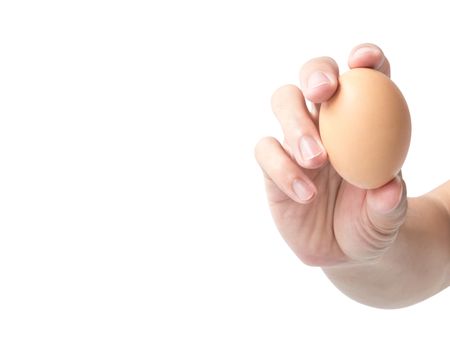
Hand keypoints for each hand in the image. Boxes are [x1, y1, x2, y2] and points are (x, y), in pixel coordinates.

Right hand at [255, 44, 407, 266]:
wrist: (342, 250)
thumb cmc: (370, 222)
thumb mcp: (387, 219)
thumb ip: (389, 204)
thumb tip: (387, 188)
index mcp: (364, 120)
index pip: (365, 77)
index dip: (365, 61)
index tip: (365, 61)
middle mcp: (327, 123)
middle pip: (313, 77)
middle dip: (316, 73)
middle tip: (323, 92)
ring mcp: (296, 141)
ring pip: (283, 104)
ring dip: (296, 123)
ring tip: (316, 158)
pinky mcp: (272, 165)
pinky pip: (266, 152)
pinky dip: (282, 168)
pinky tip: (305, 194)